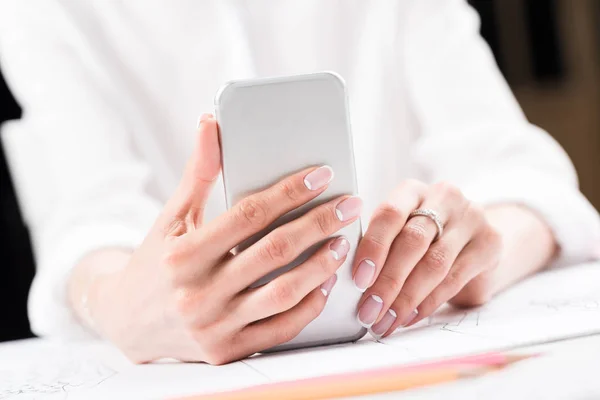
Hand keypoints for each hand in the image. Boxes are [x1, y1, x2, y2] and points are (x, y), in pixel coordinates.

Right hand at [87, 115, 362, 363]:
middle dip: (319, 224)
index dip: (288, 193)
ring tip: (343, 242)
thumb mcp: (171, 217)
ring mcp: (214, 327)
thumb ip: (198, 173)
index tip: (322, 175)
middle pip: (274, 252)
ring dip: (321, 266)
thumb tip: (211, 123)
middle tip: (350, 205)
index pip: (248, 216)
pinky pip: (280, 330)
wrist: (126, 322)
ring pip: (283, 294)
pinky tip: (326, 283)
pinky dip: (308, 307)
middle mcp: (198, 293)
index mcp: (183, 254)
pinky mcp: (227, 352)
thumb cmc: (156, 261)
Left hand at [352, 180, 502, 337]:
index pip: (390, 214)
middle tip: (368, 311)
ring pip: (434, 264)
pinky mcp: (489, 244)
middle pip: (413, 241)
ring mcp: (471, 218)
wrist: (477, 238)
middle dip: (387, 281)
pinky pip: (454, 279)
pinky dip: (427, 303)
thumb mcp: (402, 230)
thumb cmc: (425, 237)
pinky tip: (409, 317)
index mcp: (412, 190)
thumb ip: (380, 245)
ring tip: (385, 321)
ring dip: (405, 299)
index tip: (358, 280)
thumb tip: (346, 280)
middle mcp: (444, 197)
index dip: (373, 247)